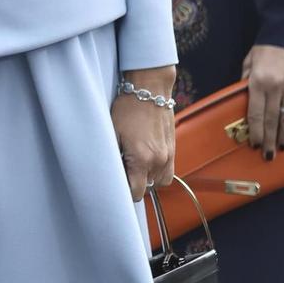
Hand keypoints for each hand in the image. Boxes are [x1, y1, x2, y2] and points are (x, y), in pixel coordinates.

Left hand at [111, 67, 175, 202]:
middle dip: (135, 184)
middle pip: (147, 189)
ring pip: (159, 182)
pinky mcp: (173, 148)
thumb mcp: (113, 133)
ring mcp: (168, 155)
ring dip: (147, 178)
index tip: (116, 183)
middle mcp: (158, 160)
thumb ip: (113, 158)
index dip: (125, 192)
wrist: (150, 89)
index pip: (136, 193)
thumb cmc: (127, 109)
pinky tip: (146, 160)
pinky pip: (168, 172)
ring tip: (135, 165)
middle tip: (123, 169)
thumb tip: (110, 174)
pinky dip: (158, 171)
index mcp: (142, 159)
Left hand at [242, 44, 283, 157]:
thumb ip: (245, 83)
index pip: (255, 114)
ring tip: (282, 147)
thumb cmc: (266, 48)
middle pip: (271, 120)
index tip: (255, 144)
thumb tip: (243, 103)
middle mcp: (276, 86)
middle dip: (270, 140)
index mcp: (258, 82)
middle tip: (268, 155)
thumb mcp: (249, 63)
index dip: (256, 132)